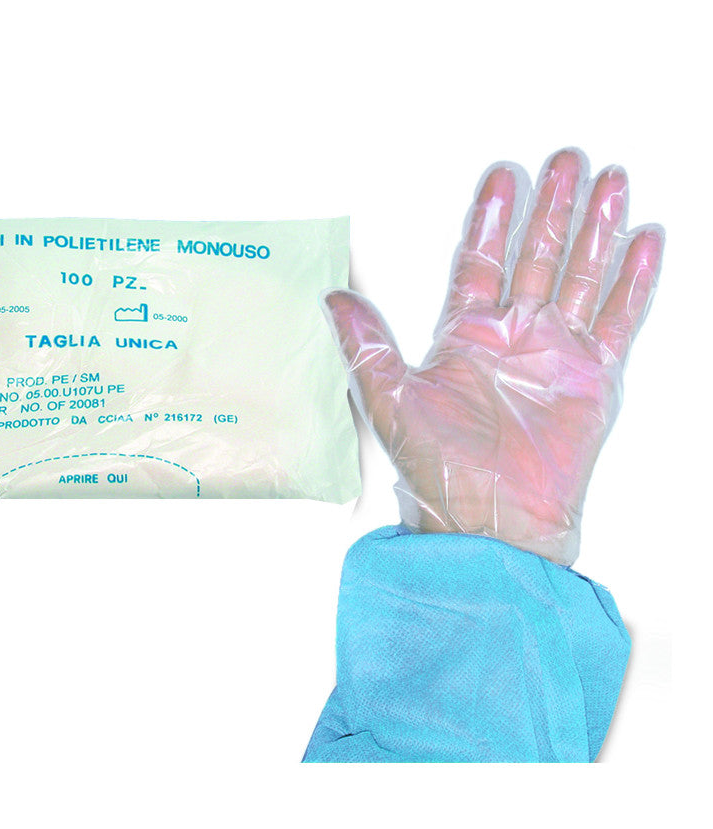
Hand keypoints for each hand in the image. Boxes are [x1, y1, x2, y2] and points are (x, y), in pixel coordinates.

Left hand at [325, 149, 662, 564]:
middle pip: (536, 257)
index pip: (480, 261)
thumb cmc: (440, 471)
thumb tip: (332, 298)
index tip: (502, 177)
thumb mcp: (392, 401)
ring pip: (579, 276)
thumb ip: (367, 346)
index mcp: (464, 336)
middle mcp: (511, 337)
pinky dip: (631, 282)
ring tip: (609, 182)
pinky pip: (617, 321)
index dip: (490, 219)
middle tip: (567, 159)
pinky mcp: (591, 380)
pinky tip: (642, 241)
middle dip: (551, 209)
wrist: (492, 524)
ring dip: (594, 231)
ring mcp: (554, 355)